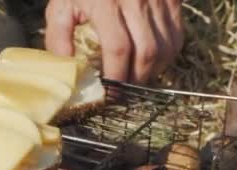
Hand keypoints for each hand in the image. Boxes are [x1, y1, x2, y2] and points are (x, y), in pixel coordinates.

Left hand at [45, 0, 183, 84]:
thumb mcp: (61, 6)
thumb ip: (58, 38)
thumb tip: (68, 71)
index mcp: (106, 3)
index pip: (118, 49)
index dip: (116, 77)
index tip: (109, 93)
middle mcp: (137, 0)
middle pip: (147, 52)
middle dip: (136, 79)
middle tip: (124, 90)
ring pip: (167, 47)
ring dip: (154, 70)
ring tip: (137, 78)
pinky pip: (177, 35)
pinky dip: (168, 54)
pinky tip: (152, 60)